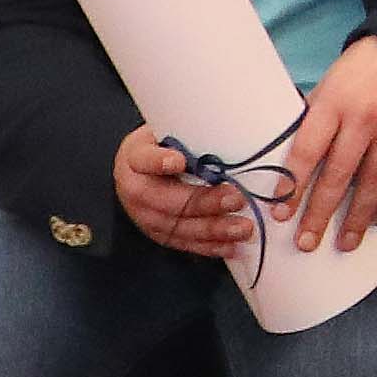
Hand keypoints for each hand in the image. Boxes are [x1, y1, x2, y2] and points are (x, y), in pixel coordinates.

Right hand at [109, 127, 255, 258]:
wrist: (148, 165)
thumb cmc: (168, 144)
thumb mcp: (171, 130)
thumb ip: (190, 136)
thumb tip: (227, 133)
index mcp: (134, 157)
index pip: (143, 159)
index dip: (159, 162)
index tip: (179, 160)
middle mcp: (134, 188)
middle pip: (165, 199)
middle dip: (202, 202)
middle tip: (236, 199)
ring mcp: (143, 214)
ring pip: (176, 226)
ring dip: (212, 229)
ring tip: (242, 228)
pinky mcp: (157, 232)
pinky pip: (182, 242)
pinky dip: (208, 246)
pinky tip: (231, 246)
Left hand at [273, 38, 376, 253]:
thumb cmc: (360, 70)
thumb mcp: (328, 85)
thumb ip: (314, 120)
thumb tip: (292, 162)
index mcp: (334, 102)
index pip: (308, 151)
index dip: (294, 186)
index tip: (281, 215)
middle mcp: (365, 118)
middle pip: (340, 174)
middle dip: (321, 213)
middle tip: (307, 243)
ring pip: (374, 181)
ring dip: (358, 216)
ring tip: (346, 242)